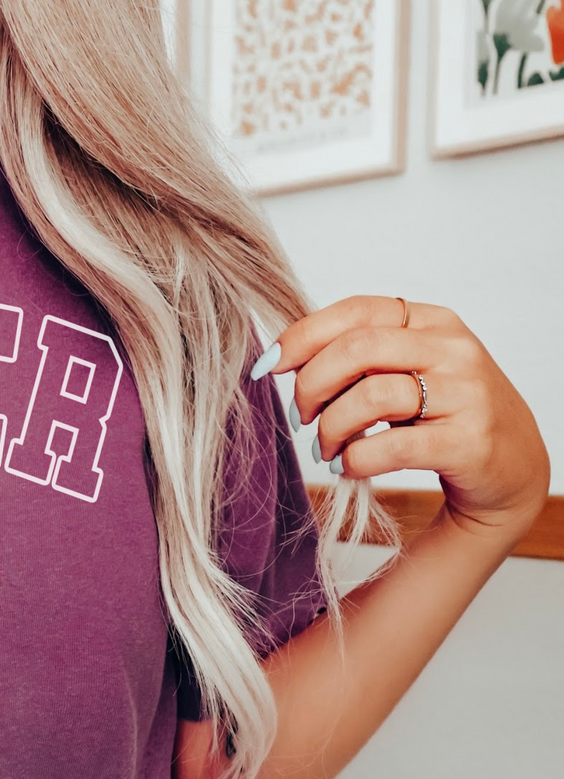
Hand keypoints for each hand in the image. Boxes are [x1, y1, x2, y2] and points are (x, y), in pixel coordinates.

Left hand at [259, 294, 550, 546]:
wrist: (508, 465)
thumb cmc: (440, 415)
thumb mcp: (404, 371)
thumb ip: (358, 356)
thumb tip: (282, 358)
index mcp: (432, 321)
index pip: (356, 311)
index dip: (303, 336)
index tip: (268, 365)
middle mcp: (453, 349)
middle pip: (358, 348)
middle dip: (311, 385)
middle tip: (300, 416)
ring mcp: (465, 393)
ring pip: (371, 397)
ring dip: (331, 429)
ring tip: (325, 448)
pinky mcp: (468, 441)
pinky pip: (392, 446)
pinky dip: (355, 460)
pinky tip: (348, 467)